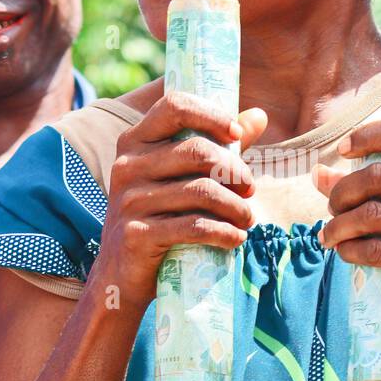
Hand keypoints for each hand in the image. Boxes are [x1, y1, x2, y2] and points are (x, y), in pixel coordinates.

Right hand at [97, 90, 267, 309]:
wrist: (121, 274)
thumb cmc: (160, 217)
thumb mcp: (181, 178)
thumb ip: (218, 146)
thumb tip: (259, 115)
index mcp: (134, 142)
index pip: (174, 106)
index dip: (211, 115)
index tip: (237, 135)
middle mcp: (127, 166)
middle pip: (197, 151)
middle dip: (235, 171)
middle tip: (250, 190)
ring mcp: (129, 201)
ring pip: (202, 192)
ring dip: (236, 207)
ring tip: (247, 219)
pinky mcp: (137, 235)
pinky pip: (194, 227)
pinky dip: (224, 232)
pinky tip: (236, 238)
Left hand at [312, 117, 380, 340]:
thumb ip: (368, 191)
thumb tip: (318, 172)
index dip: (369, 135)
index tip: (343, 151)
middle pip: (377, 176)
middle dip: (341, 193)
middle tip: (332, 210)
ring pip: (371, 215)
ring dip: (338, 227)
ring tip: (329, 237)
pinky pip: (377, 250)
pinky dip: (350, 251)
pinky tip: (345, 253)